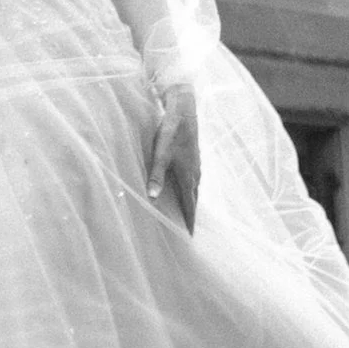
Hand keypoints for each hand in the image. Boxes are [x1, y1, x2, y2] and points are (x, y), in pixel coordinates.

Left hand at [148, 74, 199, 231]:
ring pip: (194, 191)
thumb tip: (152, 197)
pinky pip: (193, 182)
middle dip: (190, 216)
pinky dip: (190, 192)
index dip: (189, 222)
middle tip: (187, 232)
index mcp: (188, 176)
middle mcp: (195, 174)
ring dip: (191, 204)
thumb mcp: (161, 152)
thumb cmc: (171, 131)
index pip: (190, 206)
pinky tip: (184, 190)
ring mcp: (196, 166)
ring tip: (186, 216)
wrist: (184, 108)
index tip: (189, 238)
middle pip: (193, 201)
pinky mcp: (193, 158)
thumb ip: (156, 175)